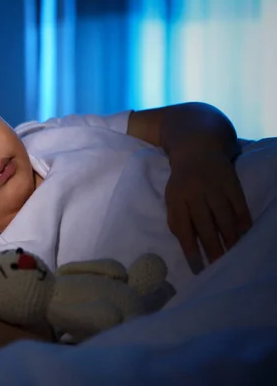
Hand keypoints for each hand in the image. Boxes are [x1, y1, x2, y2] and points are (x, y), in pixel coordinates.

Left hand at [165, 152, 251, 273]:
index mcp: (176, 198)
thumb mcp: (171, 196)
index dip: (190, 250)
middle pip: (205, 226)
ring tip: (233, 254)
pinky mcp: (231, 182)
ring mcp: (214, 187)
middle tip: (218, 266)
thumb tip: (185, 243)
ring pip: (223, 217)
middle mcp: (195, 193)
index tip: (197, 268)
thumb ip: (176, 218)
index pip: (183, 228)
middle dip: (212, 248)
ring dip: (229, 238)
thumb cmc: (182, 180)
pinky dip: (242, 219)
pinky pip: (238, 204)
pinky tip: (245, 233)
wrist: (197, 148)